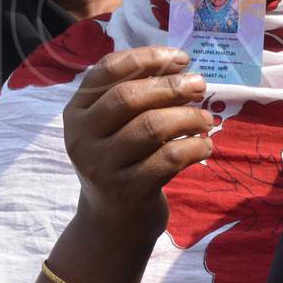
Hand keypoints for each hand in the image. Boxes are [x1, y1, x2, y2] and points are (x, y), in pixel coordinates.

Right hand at [63, 46, 211, 250]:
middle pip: (129, 98)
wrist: (111, 224)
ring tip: (206, 119)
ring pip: (151, 127)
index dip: (146, 58)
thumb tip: (178, 65)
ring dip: (188, 117)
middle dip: (171, 86)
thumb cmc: (120, 162)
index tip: (181, 58)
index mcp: (76, 112)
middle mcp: (81, 137)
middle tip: (200, 86)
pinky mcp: (127, 191)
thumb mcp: (114, 127)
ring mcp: (101, 166)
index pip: (107, 70)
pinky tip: (205, 145)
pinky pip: (169, 159)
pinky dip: (194, 147)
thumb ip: (136, 95)